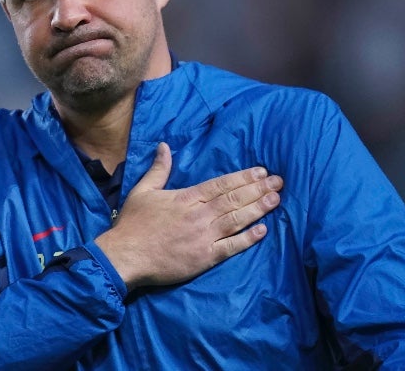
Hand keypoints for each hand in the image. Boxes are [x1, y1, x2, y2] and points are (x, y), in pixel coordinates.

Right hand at [94, 142, 282, 289]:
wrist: (125, 256)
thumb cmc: (133, 224)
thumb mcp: (143, 191)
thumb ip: (159, 169)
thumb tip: (165, 146)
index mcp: (186, 198)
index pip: (221, 184)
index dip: (243, 177)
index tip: (261, 171)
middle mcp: (199, 215)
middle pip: (234, 199)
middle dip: (258, 189)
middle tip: (278, 182)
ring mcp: (203, 237)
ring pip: (237, 220)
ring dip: (258, 209)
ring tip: (276, 200)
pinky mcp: (204, 258)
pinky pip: (231, 247)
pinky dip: (248, 238)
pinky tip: (262, 230)